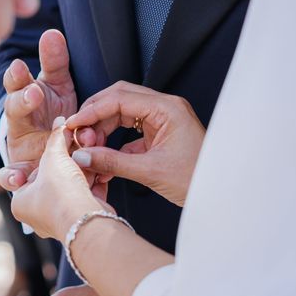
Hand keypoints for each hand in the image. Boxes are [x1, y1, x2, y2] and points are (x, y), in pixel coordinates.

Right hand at [0, 30, 92, 187]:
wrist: (48, 143)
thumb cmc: (51, 109)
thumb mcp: (56, 85)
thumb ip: (54, 63)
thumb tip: (52, 32)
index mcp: (25, 97)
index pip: (18, 83)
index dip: (18, 76)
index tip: (20, 66)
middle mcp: (18, 122)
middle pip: (15, 109)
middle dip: (23, 100)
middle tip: (35, 92)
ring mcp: (18, 147)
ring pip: (12, 137)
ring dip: (17, 137)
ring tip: (22, 134)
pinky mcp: (22, 171)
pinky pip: (13, 176)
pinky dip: (12, 179)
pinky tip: (16, 181)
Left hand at [5, 117, 102, 240]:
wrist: (86, 220)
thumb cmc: (59, 192)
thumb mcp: (53, 157)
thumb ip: (56, 138)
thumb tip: (60, 123)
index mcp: (20, 203)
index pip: (31, 172)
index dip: (47, 156)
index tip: (58, 146)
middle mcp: (38, 215)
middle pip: (55, 178)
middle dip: (70, 161)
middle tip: (80, 145)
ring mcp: (61, 219)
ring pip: (73, 185)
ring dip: (84, 169)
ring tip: (93, 153)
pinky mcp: (83, 220)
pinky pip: (87, 195)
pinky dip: (95, 182)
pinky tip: (101, 168)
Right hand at [66, 82, 205, 206]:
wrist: (221, 196)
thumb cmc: (198, 180)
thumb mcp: (150, 172)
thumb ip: (112, 162)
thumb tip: (83, 156)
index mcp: (167, 109)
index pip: (119, 99)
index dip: (92, 111)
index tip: (74, 124)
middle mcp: (165, 108)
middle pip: (119, 98)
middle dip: (95, 114)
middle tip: (78, 133)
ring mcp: (163, 120)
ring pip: (122, 113)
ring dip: (103, 128)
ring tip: (90, 147)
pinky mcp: (160, 133)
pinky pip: (130, 129)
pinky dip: (114, 140)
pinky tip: (104, 156)